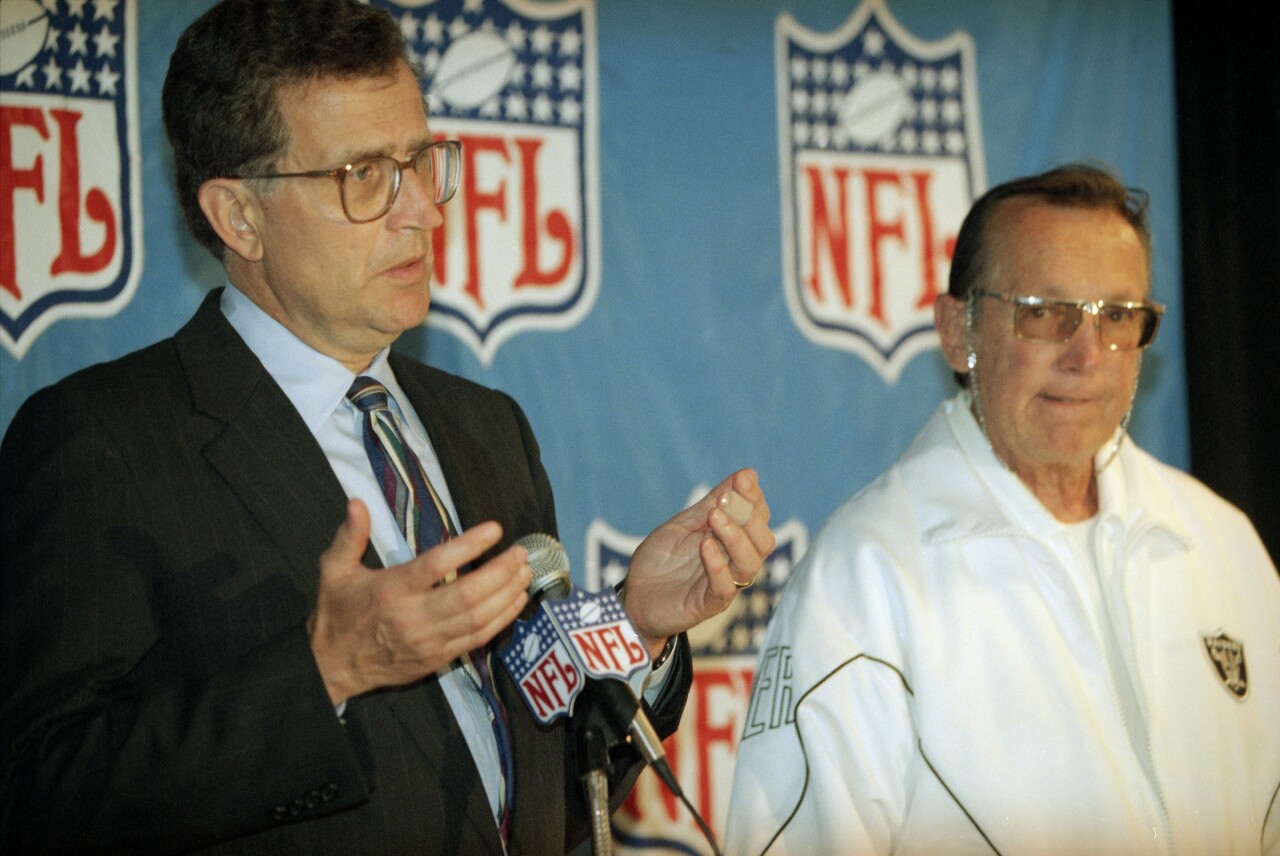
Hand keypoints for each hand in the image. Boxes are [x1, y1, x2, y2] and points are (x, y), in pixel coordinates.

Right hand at [308, 500, 532, 704]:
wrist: (332, 667)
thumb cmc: (337, 612)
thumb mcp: (334, 570)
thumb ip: (349, 535)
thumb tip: (357, 501)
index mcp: (391, 590)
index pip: (436, 565)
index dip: (469, 546)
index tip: (495, 529)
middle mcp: (413, 617)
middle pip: (468, 595)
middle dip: (501, 572)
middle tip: (521, 553)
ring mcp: (429, 641)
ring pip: (478, 618)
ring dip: (508, 594)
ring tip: (526, 572)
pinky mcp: (438, 658)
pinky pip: (478, 639)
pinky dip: (502, 619)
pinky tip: (516, 601)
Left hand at [620, 468, 774, 655]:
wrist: (634, 598)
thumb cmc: (660, 561)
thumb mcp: (682, 524)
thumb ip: (711, 504)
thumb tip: (745, 474)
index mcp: (731, 540)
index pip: (759, 518)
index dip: (754, 498)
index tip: (744, 479)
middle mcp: (733, 562)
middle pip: (764, 541)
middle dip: (750, 516)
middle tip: (724, 500)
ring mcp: (724, 584)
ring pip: (750, 563)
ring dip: (736, 536)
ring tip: (715, 517)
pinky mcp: (708, 604)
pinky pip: (725, 587)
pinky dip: (718, 564)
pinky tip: (704, 545)